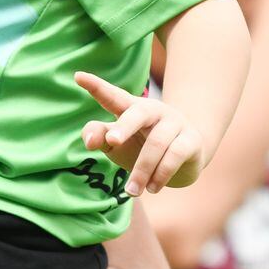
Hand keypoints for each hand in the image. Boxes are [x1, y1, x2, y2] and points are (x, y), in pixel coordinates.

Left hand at [73, 72, 205, 191]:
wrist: (186, 158)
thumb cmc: (142, 146)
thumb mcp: (116, 143)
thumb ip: (99, 137)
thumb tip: (89, 142)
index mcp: (131, 108)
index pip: (113, 96)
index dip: (96, 87)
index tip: (77, 77)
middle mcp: (154, 110)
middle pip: (138, 112)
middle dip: (124, 126)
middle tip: (111, 142)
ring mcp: (175, 123)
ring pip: (157, 143)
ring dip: (142, 170)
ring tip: (131, 191)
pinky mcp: (191, 140)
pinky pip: (176, 154)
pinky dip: (162, 174)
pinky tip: (152, 188)